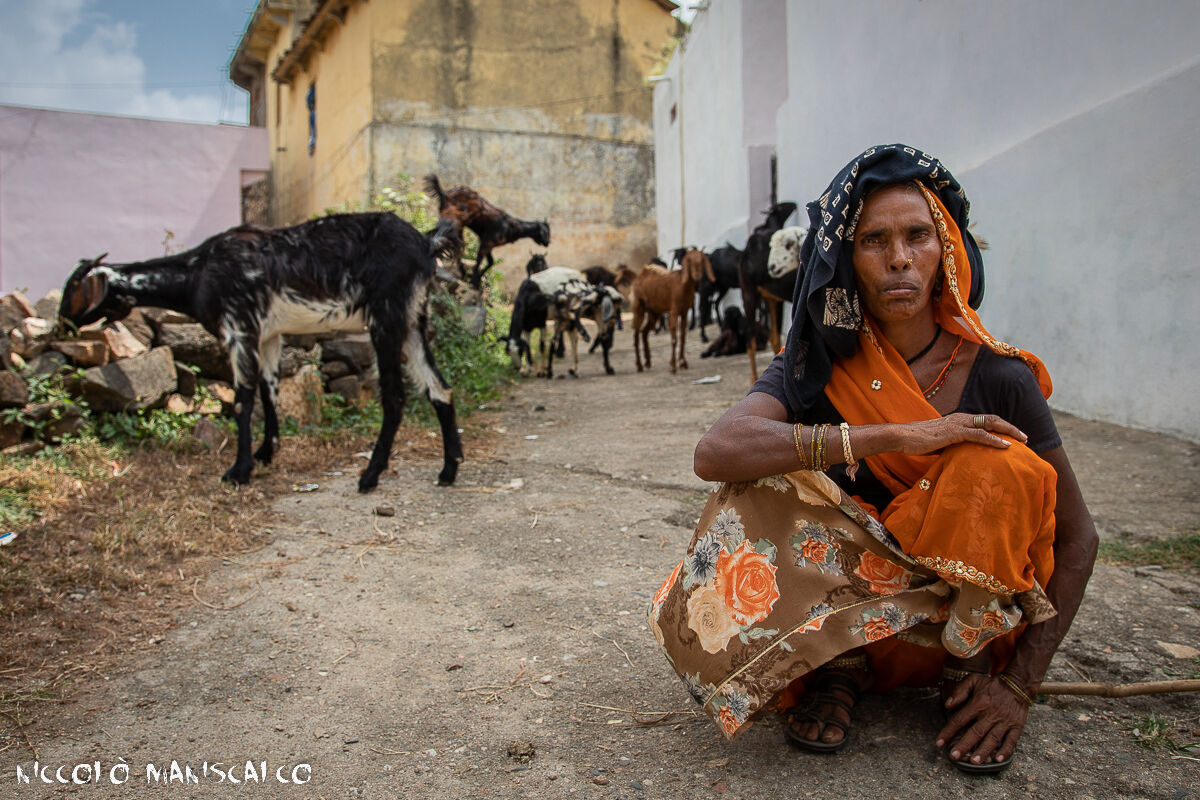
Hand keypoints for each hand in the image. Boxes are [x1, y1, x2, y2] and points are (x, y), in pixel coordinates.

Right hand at [891, 413, 1026, 455]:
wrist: (901, 437)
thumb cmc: (917, 442)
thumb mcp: (939, 443)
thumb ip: (952, 445)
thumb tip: (960, 456)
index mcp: (958, 419)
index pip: (985, 420)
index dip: (1001, 426)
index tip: (1013, 436)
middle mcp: (961, 418)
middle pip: (993, 419)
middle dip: (1011, 427)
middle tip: (1025, 438)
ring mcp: (958, 424)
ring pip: (991, 424)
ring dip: (1009, 431)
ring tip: (1022, 440)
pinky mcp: (954, 432)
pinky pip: (980, 435)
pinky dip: (995, 440)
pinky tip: (1006, 446)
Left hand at [936, 673, 1029, 765]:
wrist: (1017, 684)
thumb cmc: (991, 684)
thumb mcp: (973, 680)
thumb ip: (959, 691)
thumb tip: (947, 705)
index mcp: (979, 702)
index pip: (960, 719)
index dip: (948, 731)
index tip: (939, 743)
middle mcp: (991, 713)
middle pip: (976, 731)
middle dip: (964, 745)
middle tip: (954, 756)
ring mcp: (1005, 721)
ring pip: (993, 738)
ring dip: (983, 751)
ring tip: (974, 761)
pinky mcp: (1017, 727)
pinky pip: (1012, 740)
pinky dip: (1005, 751)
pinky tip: (997, 759)